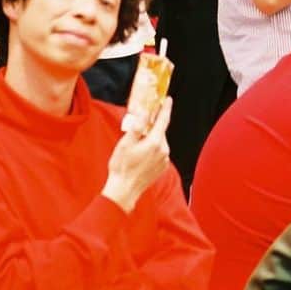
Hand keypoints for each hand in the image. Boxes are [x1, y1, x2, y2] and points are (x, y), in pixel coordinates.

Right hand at [102, 97, 172, 212]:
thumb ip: (138, 126)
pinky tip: (140, 154)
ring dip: (150, 138)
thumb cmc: (122, 167)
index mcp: (155, 142)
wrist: (124, 190)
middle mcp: (163, 151)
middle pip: (160, 131)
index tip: (168, 99)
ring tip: (135, 144)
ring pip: (159, 142)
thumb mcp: (126, 142)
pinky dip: (151, 148)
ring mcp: (164, 160)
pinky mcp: (162, 167)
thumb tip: (145, 112)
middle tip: (140, 124)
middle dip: (151, 126)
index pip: (163, 120)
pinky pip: (159, 152)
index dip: (165, 108)